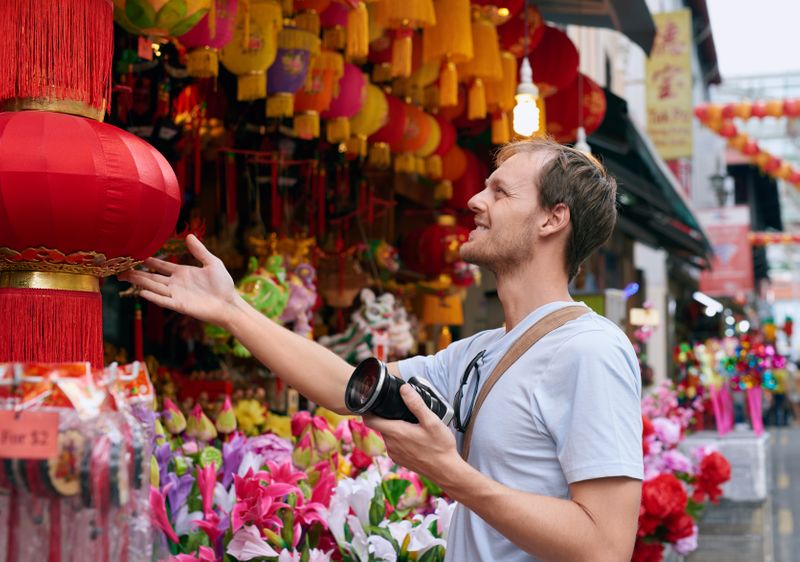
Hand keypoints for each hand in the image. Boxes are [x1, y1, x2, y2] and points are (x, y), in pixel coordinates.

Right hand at [117, 235, 239, 326]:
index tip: (135, 254)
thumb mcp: (212, 263)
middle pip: (152, 277)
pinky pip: (163, 301)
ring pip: (153, 287)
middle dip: (136, 272)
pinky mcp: (179, 306)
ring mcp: (176, 295)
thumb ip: (200, 251)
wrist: (229, 304)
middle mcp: (176, 284)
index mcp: (182, 272)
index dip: (149, 260)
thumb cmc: (223, 284)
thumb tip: (190, 236)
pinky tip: (141, 292)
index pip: (161, 265)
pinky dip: (152, 296)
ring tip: (124, 276)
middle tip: (120, 267)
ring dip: (139, 282)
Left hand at [364, 384, 461, 480]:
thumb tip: (404, 389)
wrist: (446, 471)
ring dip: (395, 428)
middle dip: (388, 416)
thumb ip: (416, 404)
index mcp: (396, 433)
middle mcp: (391, 445)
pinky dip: (400, 439)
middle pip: (381, 425)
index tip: (373, 402)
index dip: (367, 410)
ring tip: (411, 423)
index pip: (370, 420)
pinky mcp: (400, 460)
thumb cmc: (440, 447)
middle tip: (402, 410)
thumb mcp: (431, 421)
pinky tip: (414, 437)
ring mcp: (394, 454)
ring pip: (388, 435)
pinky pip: (394, 445)